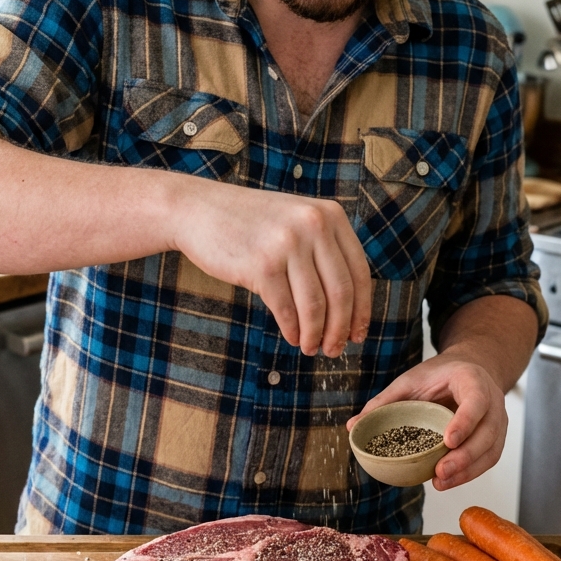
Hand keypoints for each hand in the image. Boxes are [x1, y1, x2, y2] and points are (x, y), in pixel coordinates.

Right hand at [171, 178, 370, 356]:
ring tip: (311, 348)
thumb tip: (349, 309)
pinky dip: (293, 330)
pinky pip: (287, 309)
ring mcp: (287, 244)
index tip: (359, 334)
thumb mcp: (297, 221)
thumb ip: (324, 250)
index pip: (359, 272)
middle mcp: (313, 225)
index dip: (362, 310)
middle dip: (340, 329)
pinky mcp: (262, 266)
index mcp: (330, 215)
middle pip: (341, 293)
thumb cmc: (250, 223)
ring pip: (315, 306)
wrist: (198, 210)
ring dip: (315, 335)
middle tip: (335, 350)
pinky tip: (292, 337)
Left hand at [347, 352, 507, 489]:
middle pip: (487, 433)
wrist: (470, 369)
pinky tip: (448, 481)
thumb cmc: (440, 375)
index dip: (465, 422)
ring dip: (467, 470)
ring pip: (491, 451)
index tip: (447, 440)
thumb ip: (385, 401)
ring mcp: (498, 421)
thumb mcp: (411, 380)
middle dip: (465, 456)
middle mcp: (493, 401)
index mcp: (473, 380)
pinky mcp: (495, 438)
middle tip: (440, 472)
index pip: (476, 401)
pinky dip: (470, 473)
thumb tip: (353, 426)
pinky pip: (488, 459)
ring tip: (441, 482)